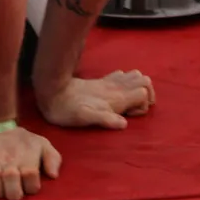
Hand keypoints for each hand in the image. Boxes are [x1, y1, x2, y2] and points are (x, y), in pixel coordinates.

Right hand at [0, 127, 61, 199]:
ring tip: (0, 185)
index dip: (31, 187)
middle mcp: (8, 162)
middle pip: (12, 191)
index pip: (32, 181)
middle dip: (14, 194)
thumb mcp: (42, 144)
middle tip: (13, 190)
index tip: (29, 184)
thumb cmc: (22, 142)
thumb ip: (53, 158)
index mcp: (26, 159)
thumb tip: (53, 175)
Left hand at [37, 70, 154, 129]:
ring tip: (129, 103)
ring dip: (138, 88)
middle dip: (146, 94)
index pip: (144, 91)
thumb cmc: (68, 110)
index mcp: (115, 97)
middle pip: (144, 80)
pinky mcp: (102, 81)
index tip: (131, 115)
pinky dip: (127, 84)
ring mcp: (109, 82)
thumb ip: (105, 119)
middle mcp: (116, 87)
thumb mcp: (85, 118)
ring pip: (135, 76)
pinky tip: (118, 95)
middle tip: (134, 108)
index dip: (144, 104)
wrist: (52, 92)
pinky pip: (122, 76)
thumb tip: (123, 124)